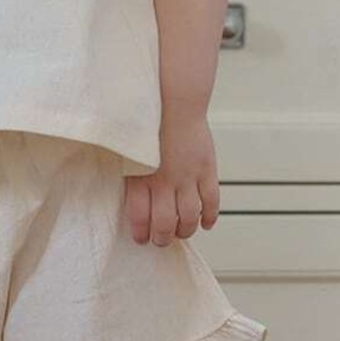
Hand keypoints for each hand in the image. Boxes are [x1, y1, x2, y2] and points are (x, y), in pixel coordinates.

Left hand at [123, 113, 220, 245]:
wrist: (173, 101)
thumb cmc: (146, 125)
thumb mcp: (128, 151)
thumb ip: (129, 177)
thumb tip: (128, 202)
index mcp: (140, 178)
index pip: (140, 218)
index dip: (141, 233)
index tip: (142, 239)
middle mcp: (164, 181)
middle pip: (165, 223)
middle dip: (163, 238)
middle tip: (162, 240)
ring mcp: (187, 176)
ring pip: (189, 217)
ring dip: (185, 230)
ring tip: (182, 232)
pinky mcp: (206, 169)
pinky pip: (211, 201)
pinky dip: (210, 216)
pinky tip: (205, 223)